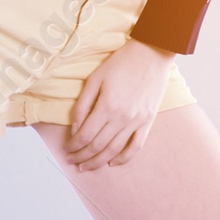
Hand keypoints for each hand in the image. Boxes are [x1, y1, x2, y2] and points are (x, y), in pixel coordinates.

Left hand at [61, 37, 174, 170]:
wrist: (152, 53)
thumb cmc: (121, 63)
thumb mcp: (95, 79)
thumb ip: (83, 105)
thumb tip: (75, 129)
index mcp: (107, 106)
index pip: (85, 135)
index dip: (74, 146)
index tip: (67, 150)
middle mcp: (122, 118)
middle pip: (98, 146)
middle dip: (82, 156)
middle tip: (72, 161)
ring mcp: (137, 121)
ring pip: (115, 150)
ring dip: (99, 161)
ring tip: (87, 166)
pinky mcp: (148, 121)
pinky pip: (136, 146)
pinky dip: (124, 158)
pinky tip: (113, 162)